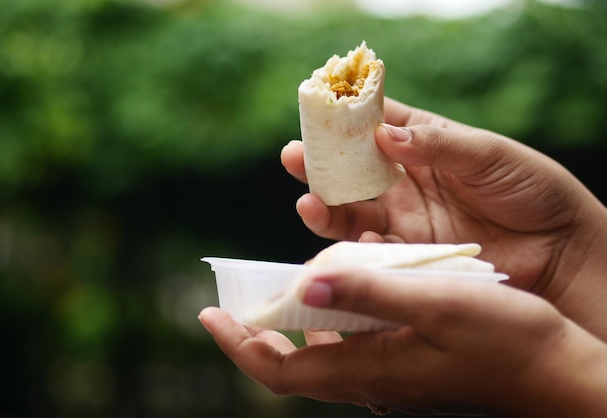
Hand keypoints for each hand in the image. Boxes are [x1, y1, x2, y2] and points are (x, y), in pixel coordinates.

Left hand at [199, 269, 606, 416]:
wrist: (557, 370)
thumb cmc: (506, 339)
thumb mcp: (437, 306)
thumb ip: (371, 293)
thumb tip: (303, 282)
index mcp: (370, 369)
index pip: (281, 371)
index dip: (239, 346)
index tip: (208, 315)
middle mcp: (372, 374)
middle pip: (293, 363)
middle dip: (256, 334)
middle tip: (234, 300)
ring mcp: (389, 368)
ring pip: (320, 350)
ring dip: (291, 322)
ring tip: (275, 289)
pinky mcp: (406, 357)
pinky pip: (351, 339)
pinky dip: (331, 313)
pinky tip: (338, 283)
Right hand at [282, 98, 606, 335]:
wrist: (561, 250)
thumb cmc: (531, 190)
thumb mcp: (487, 155)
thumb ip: (437, 144)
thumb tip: (385, 132)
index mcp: (426, 146)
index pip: (378, 126)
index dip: (347, 121)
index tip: (318, 116)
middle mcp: (408, 182)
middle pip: (354, 171)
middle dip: (322, 164)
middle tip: (294, 157)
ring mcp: (406, 220)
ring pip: (354, 211)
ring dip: (327, 207)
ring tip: (308, 201)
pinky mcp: (411, 254)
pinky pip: (374, 250)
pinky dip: (356, 247)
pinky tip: (348, 239)